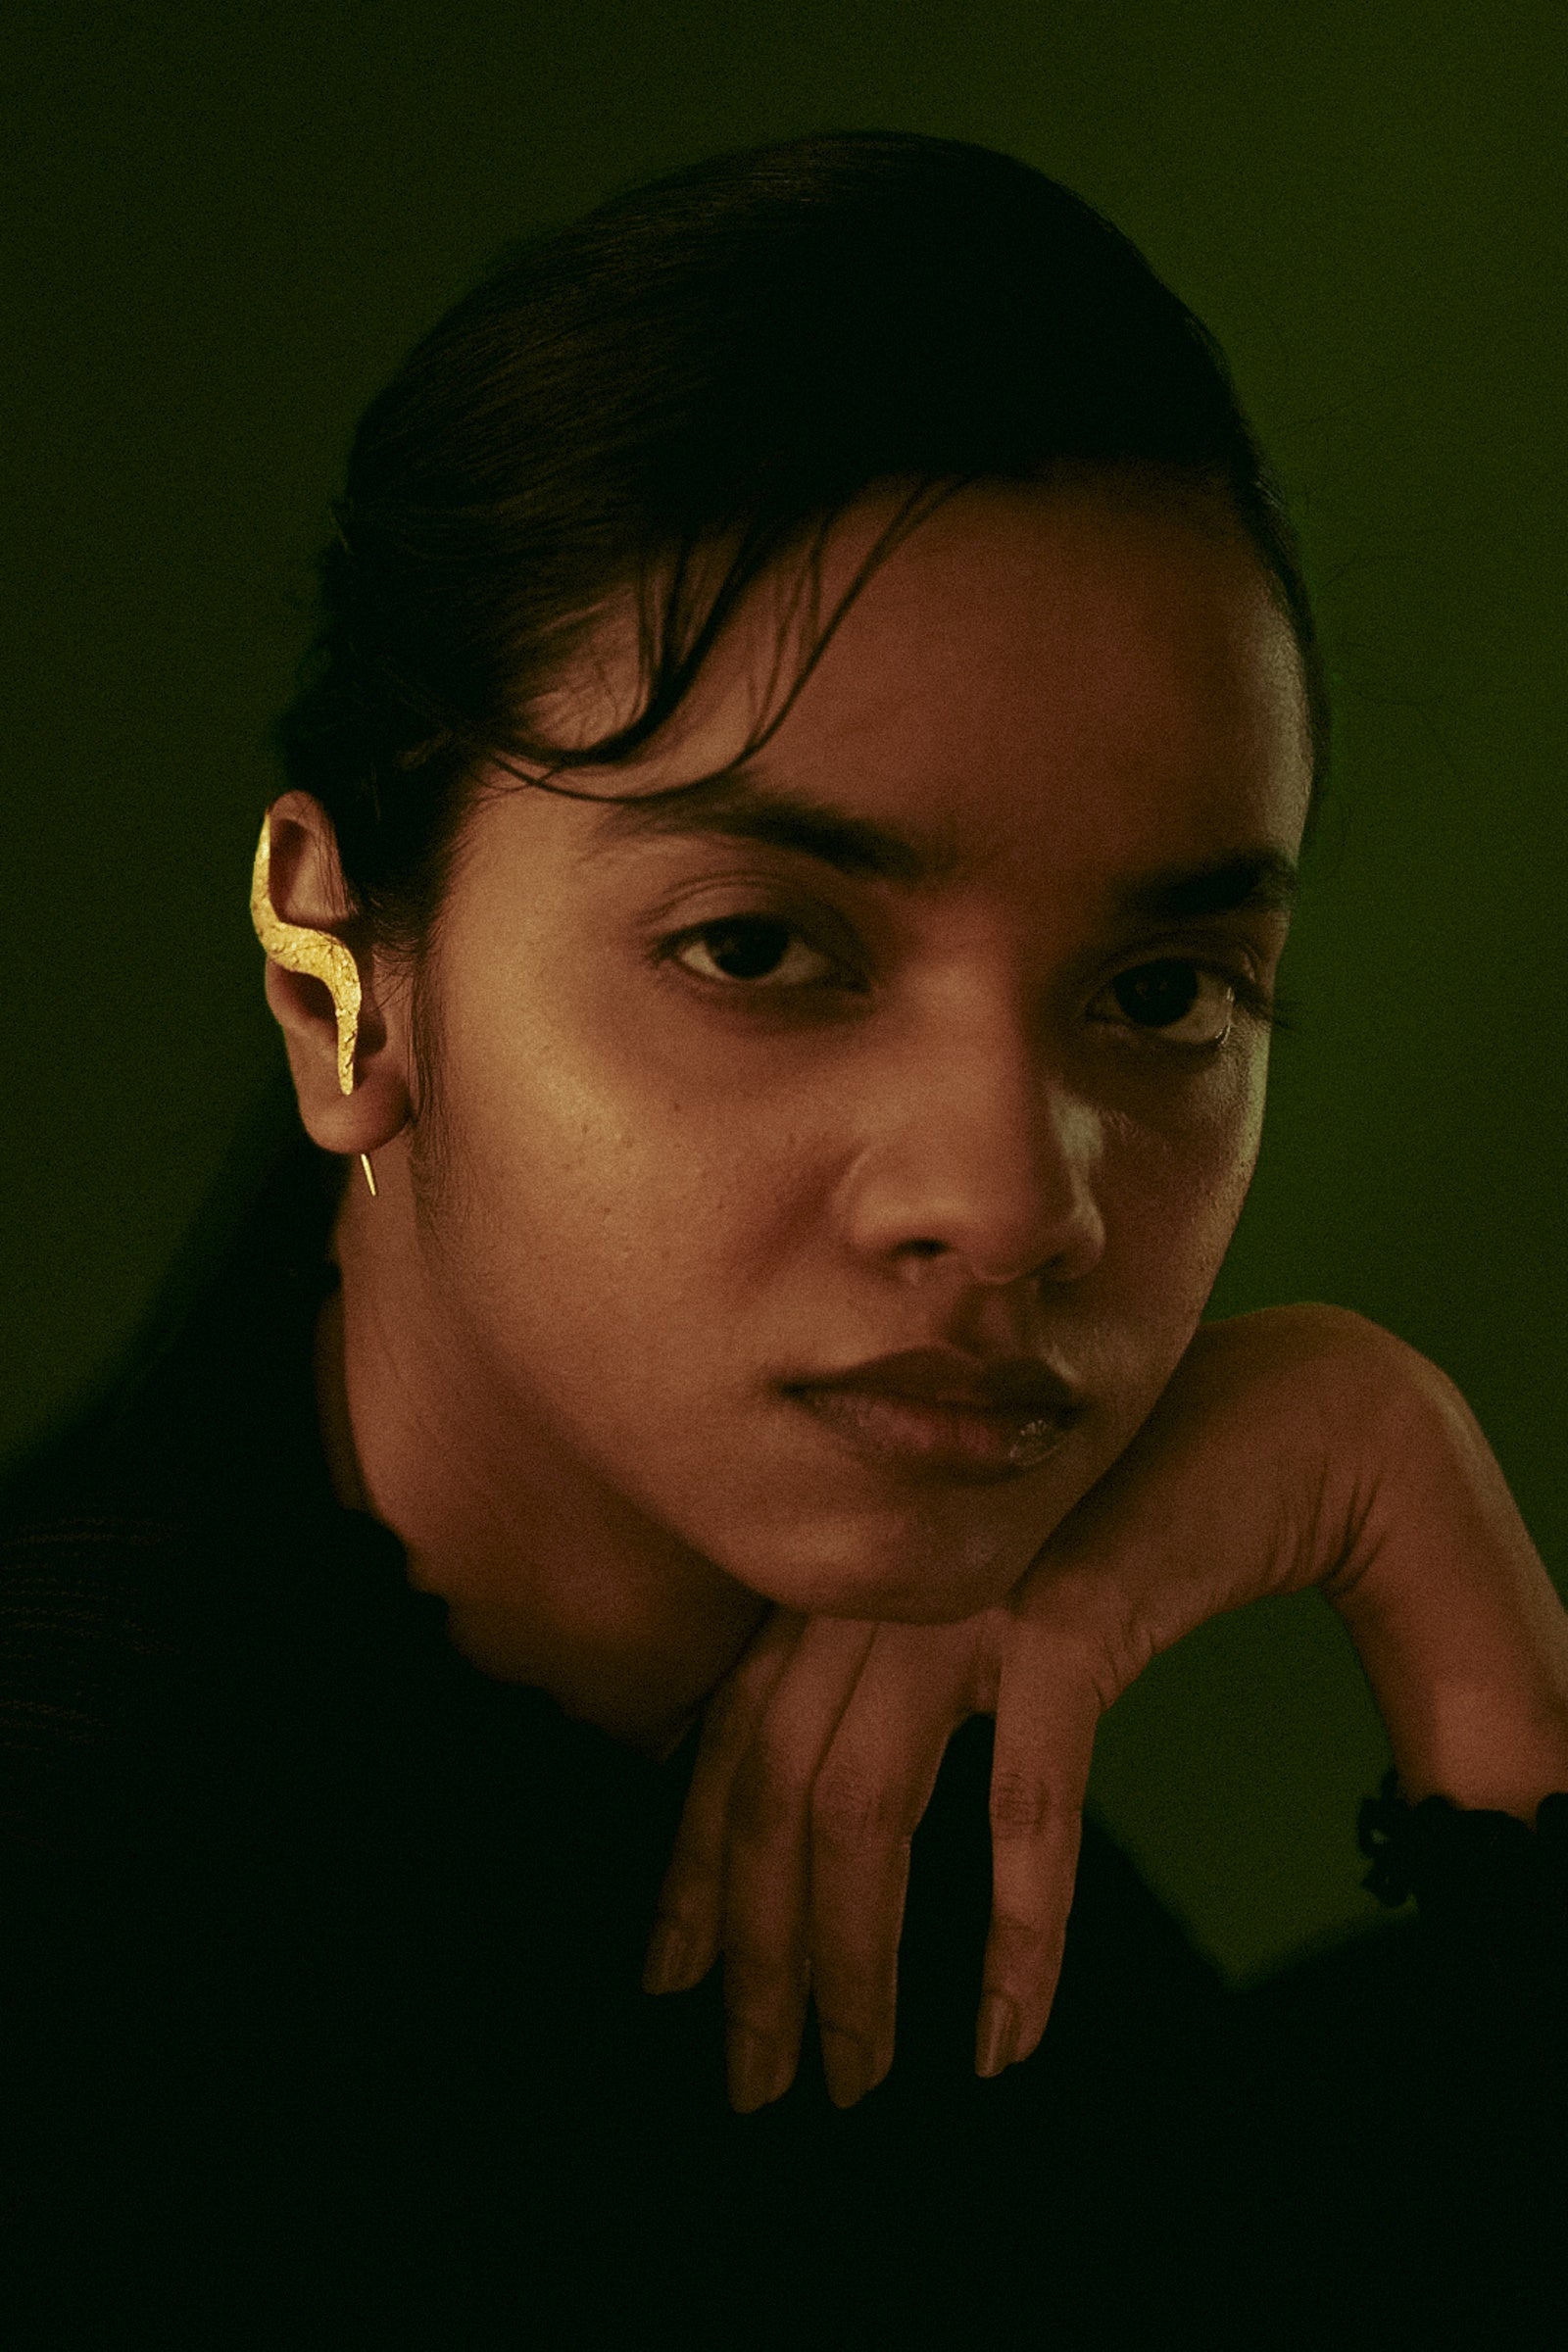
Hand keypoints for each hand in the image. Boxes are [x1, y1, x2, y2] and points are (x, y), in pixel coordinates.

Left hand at [640, 1304, 1567, 2114]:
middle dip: (754, 1951)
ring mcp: (968, 1593)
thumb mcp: (979, 1597)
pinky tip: (1005, 2035)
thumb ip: (891, 1674)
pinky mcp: (1070, 1616)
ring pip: (859, 1809)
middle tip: (759, 2082)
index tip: (670, 1973)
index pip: (730, 1732)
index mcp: (853, 1571)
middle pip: (772, 1787)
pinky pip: (1021, 1806)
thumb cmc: (1127, 1520)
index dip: (691, 1864)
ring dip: (853, 1967)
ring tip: (863, 2081)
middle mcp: (883, 1578)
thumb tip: (816, 1822)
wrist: (1283, 1419)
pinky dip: (1013, 1934)